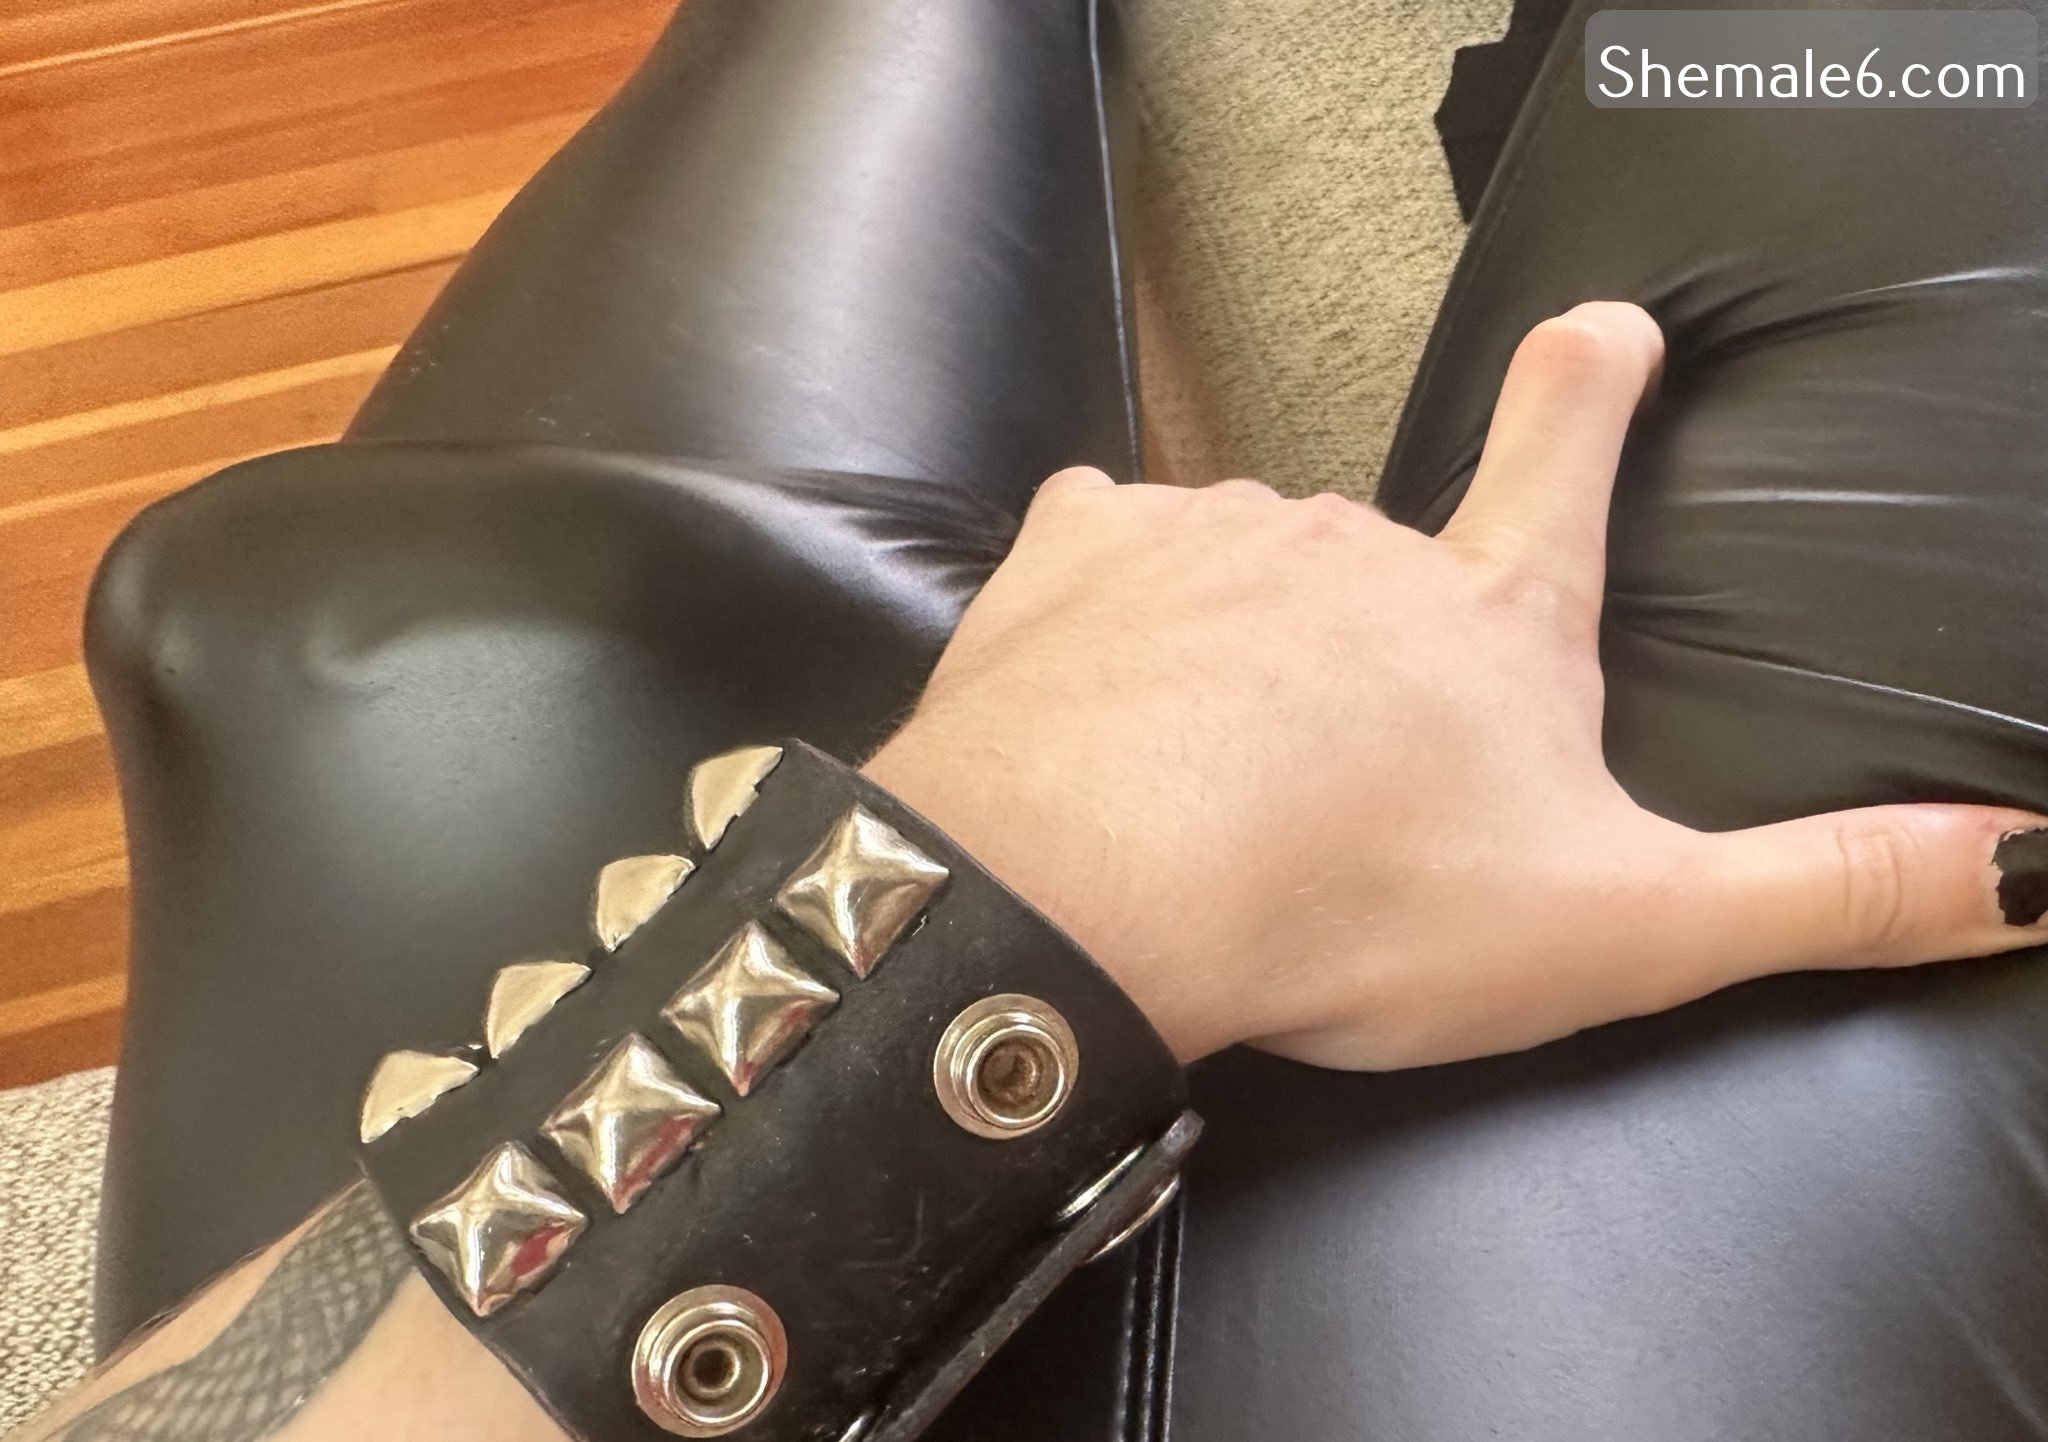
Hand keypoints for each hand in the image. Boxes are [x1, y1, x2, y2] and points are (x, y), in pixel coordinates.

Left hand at [866, 302, 2047, 1069]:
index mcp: (1489, 616)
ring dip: (1246, 647)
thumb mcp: (1623, 923)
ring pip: (1247, 568)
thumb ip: (1821, 890)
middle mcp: (1353, 542)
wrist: (1092, 895)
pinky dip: (1121, 619)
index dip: (1595, 379)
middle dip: (1376, 646)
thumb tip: (2013, 867)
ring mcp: (1211, 532)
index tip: (1608, 330)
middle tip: (1349, 775)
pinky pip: (1112, 553)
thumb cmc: (1350, 903)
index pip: (1567, 444)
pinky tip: (1118, 699)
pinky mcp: (1081, 555)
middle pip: (1386, 555)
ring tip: (1226, 771)